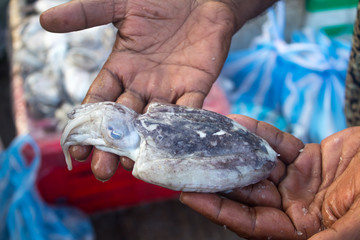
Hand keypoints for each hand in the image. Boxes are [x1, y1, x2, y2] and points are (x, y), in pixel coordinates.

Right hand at [40, 0, 275, 179]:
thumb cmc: (160, 0)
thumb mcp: (120, 5)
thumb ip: (86, 13)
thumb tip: (44, 21)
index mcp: (122, 68)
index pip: (100, 101)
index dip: (89, 124)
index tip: (77, 149)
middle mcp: (143, 84)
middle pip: (125, 121)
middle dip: (113, 145)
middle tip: (103, 170)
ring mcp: (169, 88)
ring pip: (153, 123)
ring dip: (144, 144)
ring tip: (133, 165)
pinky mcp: (196, 86)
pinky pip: (188, 111)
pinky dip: (180, 128)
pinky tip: (171, 146)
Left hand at [180, 115, 359, 239]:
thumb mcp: (359, 218)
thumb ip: (332, 236)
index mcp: (302, 230)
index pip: (249, 223)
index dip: (218, 210)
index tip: (188, 195)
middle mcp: (294, 208)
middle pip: (246, 193)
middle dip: (217, 177)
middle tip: (187, 162)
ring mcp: (298, 182)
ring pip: (256, 166)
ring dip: (233, 152)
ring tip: (205, 137)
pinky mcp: (306, 159)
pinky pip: (276, 144)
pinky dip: (258, 133)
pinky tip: (237, 121)